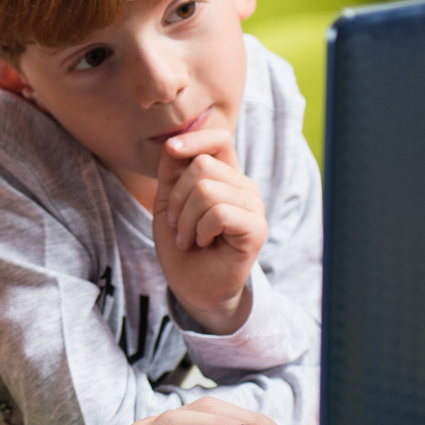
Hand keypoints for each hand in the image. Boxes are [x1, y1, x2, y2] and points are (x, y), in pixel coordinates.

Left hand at [151, 126, 264, 333]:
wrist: (192, 286)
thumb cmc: (182, 245)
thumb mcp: (168, 202)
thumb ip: (172, 171)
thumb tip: (173, 142)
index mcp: (226, 176)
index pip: (219, 138)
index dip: (193, 138)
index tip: (171, 151)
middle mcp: (244, 187)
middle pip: (203, 165)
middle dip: (178, 197)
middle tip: (179, 225)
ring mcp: (253, 207)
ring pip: (207, 189)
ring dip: (186, 219)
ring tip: (189, 237)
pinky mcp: (256, 228)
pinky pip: (219, 213)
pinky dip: (201, 230)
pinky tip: (203, 243)